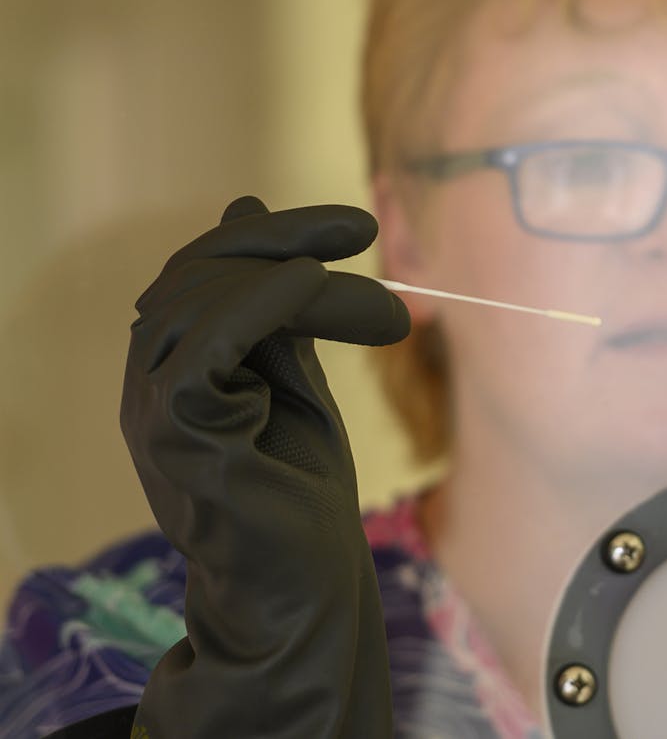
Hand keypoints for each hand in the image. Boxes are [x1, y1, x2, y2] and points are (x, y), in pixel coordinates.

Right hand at [121, 196, 408, 737]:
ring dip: (300, 279)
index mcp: (176, 365)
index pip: (202, 270)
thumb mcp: (291, 376)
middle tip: (366, 233)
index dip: (272, 233)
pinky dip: (259, 303)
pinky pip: (205, 344)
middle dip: (287, 242)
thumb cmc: (299, 493)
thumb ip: (275, 309)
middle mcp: (150, 382)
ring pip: (202, 301)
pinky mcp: (177, 436)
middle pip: (197, 273)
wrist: (307, 590)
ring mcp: (155, 409)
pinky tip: (314, 286)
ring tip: (384, 308)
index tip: (357, 225)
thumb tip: (246, 209)